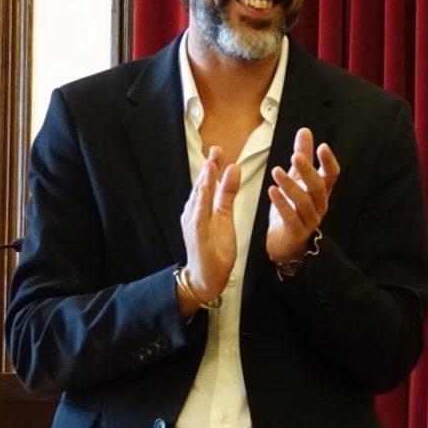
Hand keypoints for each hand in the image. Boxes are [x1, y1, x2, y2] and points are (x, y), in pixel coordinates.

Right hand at [179, 147, 239, 303]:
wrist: (206, 277)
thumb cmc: (214, 247)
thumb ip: (228, 193)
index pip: (207, 183)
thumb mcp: (225, 215)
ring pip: (199, 199)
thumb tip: (233, 169)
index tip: (218, 151)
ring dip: (204, 181)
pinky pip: (199, 217)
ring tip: (211, 164)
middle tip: (215, 150)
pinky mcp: (197, 235)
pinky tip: (204, 192)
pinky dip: (201, 204)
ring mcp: (193, 223)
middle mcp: (194, 212)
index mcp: (202, 207)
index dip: (212, 167)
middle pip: (202, 186)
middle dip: (208, 168)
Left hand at [267, 127, 338, 263]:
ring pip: (304, 202)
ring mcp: (309, 220)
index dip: (328, 162)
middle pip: (318, 187)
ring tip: (276, 172)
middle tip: (295, 156)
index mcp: (322, 192)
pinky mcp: (296, 232)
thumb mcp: (296, 179)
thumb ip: (302, 155)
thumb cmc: (292, 207)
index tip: (322, 146)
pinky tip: (272, 191)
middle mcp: (320, 206)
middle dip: (308, 171)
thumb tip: (305, 130)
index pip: (332, 176)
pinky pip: (291, 217)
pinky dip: (281, 203)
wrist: (284, 242)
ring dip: (291, 186)